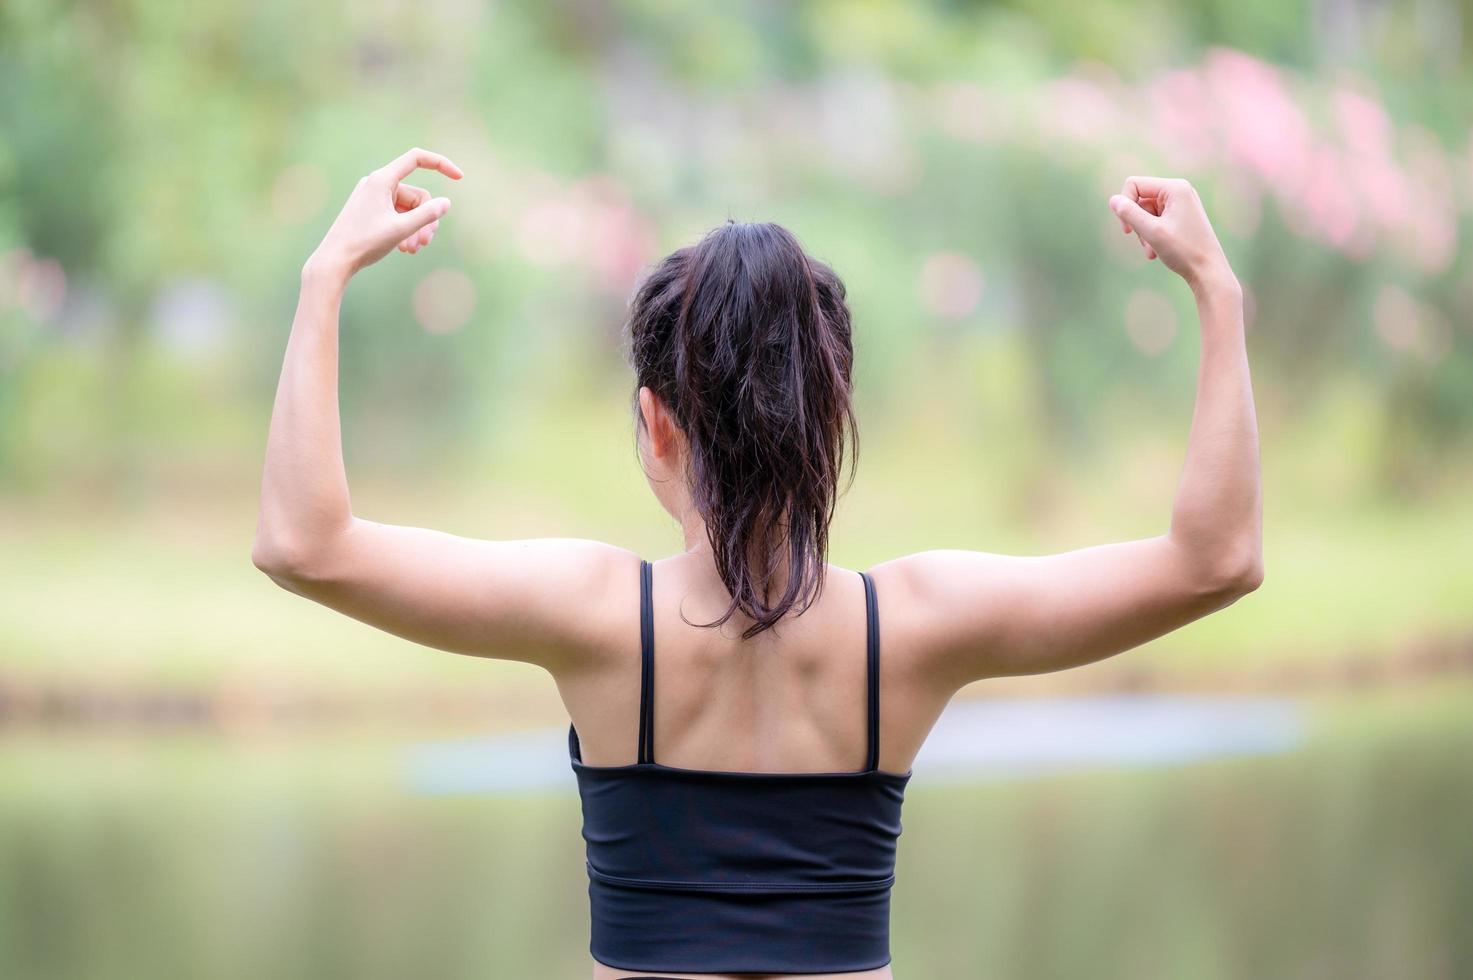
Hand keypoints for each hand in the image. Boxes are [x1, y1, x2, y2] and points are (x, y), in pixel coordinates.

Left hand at [306, 147, 463, 280]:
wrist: (334, 261)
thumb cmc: (364, 243)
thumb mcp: (401, 229)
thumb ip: (427, 215)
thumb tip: (446, 203)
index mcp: (381, 180)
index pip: (416, 159)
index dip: (440, 164)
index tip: (460, 178)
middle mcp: (376, 183)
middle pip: (416, 195)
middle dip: (425, 219)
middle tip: (425, 243)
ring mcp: (372, 197)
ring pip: (408, 208)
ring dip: (415, 229)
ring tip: (412, 250)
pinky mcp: (369, 210)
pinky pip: (396, 214)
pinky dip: (404, 229)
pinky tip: (403, 248)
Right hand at [1108, 177, 1236, 294]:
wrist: (1208, 271)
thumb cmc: (1183, 250)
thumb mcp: (1151, 232)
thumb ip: (1130, 214)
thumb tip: (1113, 200)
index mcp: (1175, 187)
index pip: (1134, 184)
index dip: (1124, 205)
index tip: (1127, 230)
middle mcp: (1179, 190)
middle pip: (1140, 200)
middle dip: (1138, 223)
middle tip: (1146, 243)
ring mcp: (1181, 203)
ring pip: (1146, 212)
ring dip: (1144, 233)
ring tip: (1153, 250)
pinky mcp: (1181, 215)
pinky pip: (1156, 219)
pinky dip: (1153, 235)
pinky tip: (1157, 251)